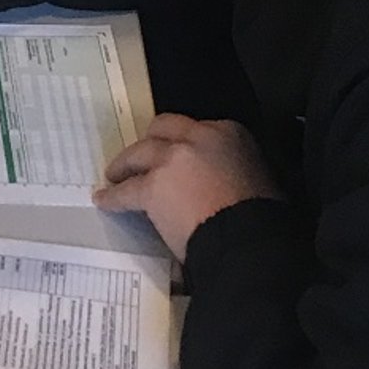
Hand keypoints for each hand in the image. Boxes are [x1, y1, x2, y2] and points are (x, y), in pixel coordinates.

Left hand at [98, 114, 278, 264]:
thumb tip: (228, 179)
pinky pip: (126, 191)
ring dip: (125, 165)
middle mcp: (196, 137)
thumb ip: (237, 166)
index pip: (197, 129)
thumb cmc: (264, 216)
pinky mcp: (152, 187)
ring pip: (138, 154)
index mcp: (229, 132)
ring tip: (115, 175)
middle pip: (162, 130)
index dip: (184, 144)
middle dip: (150, 142)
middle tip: (141, 157)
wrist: (248, 239)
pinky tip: (104, 200)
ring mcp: (171, 159)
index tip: (178, 155)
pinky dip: (113, 197)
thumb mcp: (260, 176)